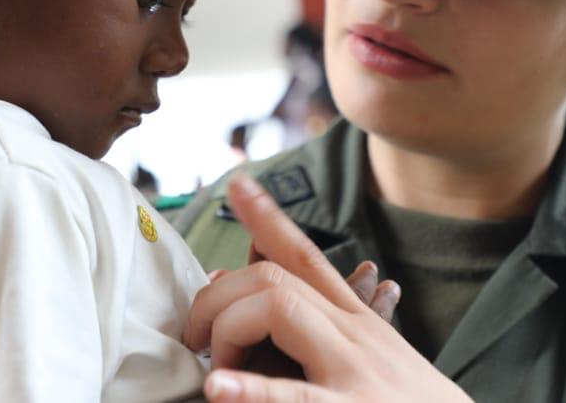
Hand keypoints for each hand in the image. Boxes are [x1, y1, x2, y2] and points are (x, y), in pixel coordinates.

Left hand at [184, 174, 472, 402]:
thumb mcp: (369, 360)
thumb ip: (316, 330)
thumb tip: (249, 294)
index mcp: (358, 325)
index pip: (307, 257)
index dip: (268, 218)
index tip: (237, 184)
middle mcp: (357, 338)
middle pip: (278, 279)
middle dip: (223, 297)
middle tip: (195, 337)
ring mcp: (355, 375)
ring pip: (284, 310)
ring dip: (232, 331)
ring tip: (207, 363)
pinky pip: (297, 397)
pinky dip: (254, 391)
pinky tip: (221, 389)